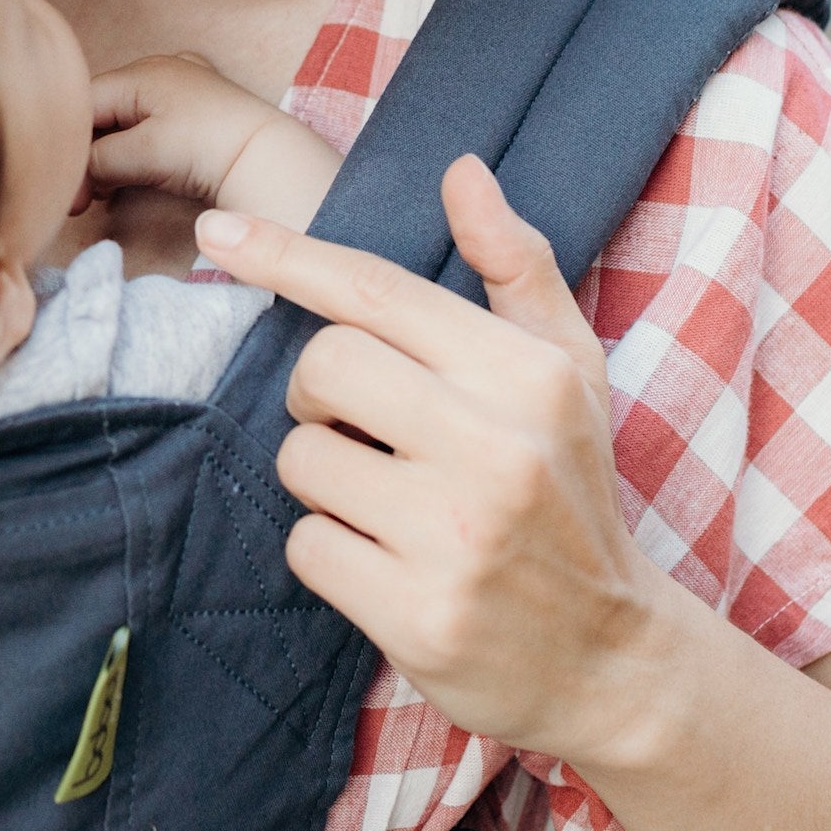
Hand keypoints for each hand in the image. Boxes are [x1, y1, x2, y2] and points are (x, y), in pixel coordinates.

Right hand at [88, 54, 341, 231]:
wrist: (268, 157)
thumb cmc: (206, 146)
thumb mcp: (141, 153)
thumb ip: (96, 160)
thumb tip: (74, 176)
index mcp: (140, 71)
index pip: (82, 104)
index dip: (68, 147)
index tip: (68, 188)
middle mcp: (159, 69)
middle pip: (101, 112)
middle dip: (88, 154)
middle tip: (84, 197)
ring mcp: (181, 87)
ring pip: (123, 121)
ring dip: (109, 157)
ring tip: (105, 191)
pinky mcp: (195, 111)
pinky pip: (148, 126)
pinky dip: (133, 152)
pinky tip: (131, 177)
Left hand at [191, 156, 679, 760]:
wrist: (611, 658)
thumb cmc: (570, 495)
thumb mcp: (568, 375)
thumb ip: (516, 267)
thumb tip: (462, 171)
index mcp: (527, 374)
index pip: (379, 293)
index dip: (288, 255)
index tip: (218, 231)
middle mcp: (495, 445)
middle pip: (322, 366)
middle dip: (320, 396)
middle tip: (364, 429)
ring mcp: (455, 534)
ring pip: (302, 459)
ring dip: (325, 481)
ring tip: (390, 506)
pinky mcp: (418, 613)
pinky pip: (306, 546)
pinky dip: (330, 553)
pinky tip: (388, 566)